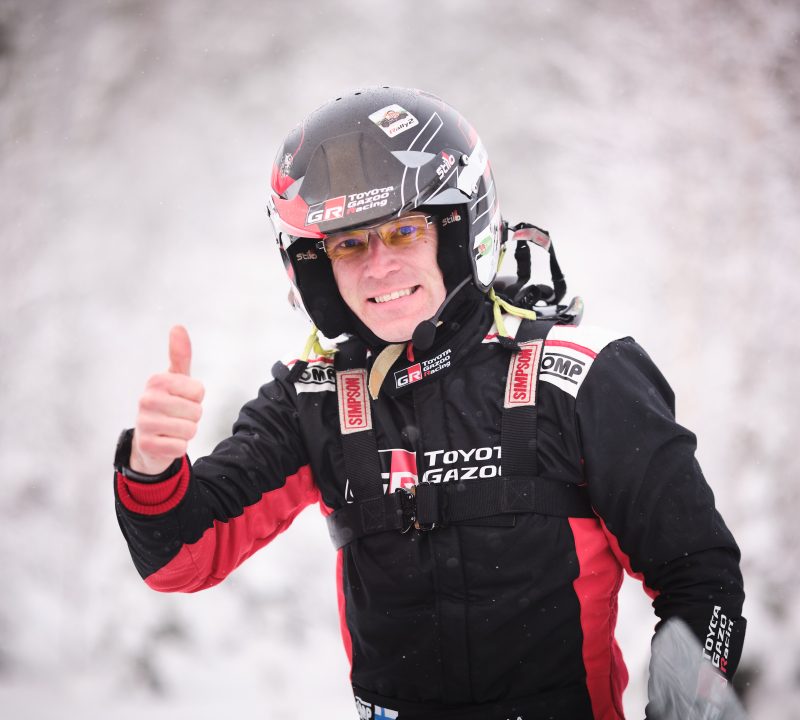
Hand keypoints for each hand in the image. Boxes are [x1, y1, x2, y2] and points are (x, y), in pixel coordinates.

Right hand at [129, 325, 204, 475]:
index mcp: (156, 381)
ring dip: (186, 433)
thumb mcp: (176, 379)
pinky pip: (181, 447)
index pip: (199, 391)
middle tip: (176, 416)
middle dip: (192, 417)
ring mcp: (144, 423)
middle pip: (196, 411)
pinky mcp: (146, 446)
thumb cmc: (167, 404)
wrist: (148, 440)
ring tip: (171, 429)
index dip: (196, 398)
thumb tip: (177, 327)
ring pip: (190, 430)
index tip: (181, 399)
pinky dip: (178, 447)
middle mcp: (146, 400)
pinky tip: (165, 442)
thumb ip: (180, 355)